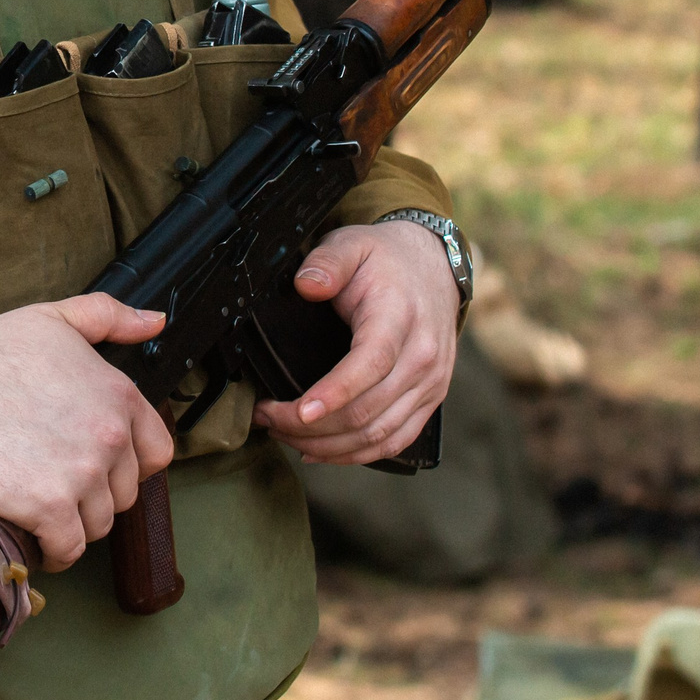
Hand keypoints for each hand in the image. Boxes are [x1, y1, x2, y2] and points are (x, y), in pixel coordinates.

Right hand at [0, 294, 175, 569]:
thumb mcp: (54, 319)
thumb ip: (110, 317)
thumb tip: (155, 322)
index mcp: (119, 394)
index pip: (157, 452)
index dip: (130, 464)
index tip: (101, 467)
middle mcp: (110, 435)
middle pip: (125, 493)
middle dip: (97, 495)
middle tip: (61, 485)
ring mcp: (82, 474)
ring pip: (99, 525)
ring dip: (75, 524)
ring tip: (45, 511)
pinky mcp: (49, 507)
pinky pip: (68, 548)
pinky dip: (55, 552)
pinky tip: (37, 540)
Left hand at [253, 221, 459, 464]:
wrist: (433, 267)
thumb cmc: (385, 259)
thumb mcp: (353, 244)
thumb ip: (328, 261)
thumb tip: (307, 285)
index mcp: (400, 318)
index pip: (369, 365)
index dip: (332, 394)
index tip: (295, 410)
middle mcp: (422, 357)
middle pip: (367, 412)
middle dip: (309, 425)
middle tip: (266, 417)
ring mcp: (430, 384)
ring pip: (378, 436)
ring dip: (326, 445)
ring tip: (282, 433)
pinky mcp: (430, 400)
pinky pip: (395, 441)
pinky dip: (356, 455)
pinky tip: (319, 450)